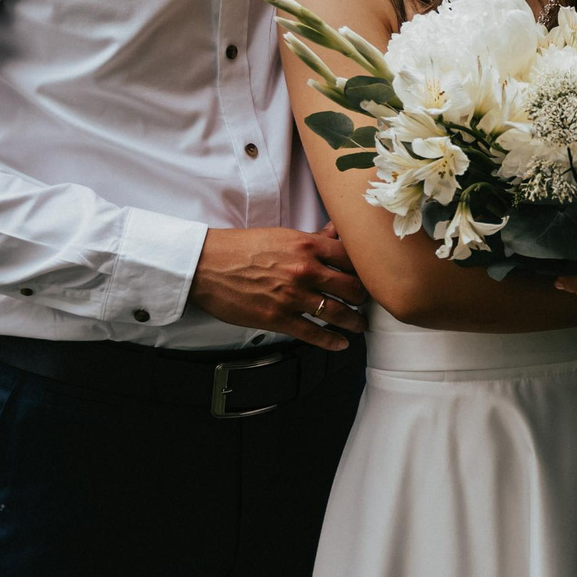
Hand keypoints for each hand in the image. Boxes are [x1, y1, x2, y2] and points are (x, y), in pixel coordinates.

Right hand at [189, 226, 368, 350]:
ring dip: (354, 321)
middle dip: (364, 298)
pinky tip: (340, 343)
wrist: (206, 265)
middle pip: (352, 287)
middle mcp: (305, 270)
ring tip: (359, 325)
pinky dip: (332, 341)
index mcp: (307, 246)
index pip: (352, 258)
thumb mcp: (282, 236)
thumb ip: (313, 239)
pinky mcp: (278, 318)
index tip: (370, 276)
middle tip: (367, 303)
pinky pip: (314, 333)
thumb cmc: (241, 248)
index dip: (365, 269)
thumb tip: (336, 233)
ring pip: (338, 313)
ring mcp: (292, 296)